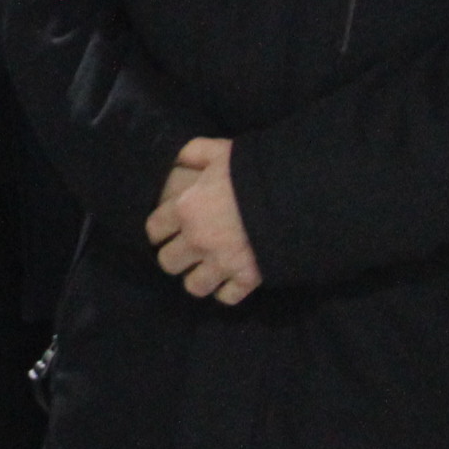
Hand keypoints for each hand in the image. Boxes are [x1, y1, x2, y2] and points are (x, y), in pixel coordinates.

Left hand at [143, 137, 259, 304]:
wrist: (295, 194)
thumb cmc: (252, 170)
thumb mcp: (219, 151)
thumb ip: (192, 153)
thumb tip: (176, 159)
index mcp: (185, 209)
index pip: (153, 231)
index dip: (159, 231)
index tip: (166, 231)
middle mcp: (197, 240)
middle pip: (168, 262)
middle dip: (175, 256)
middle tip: (186, 250)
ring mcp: (221, 263)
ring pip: (194, 286)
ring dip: (199, 278)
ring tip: (207, 268)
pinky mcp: (247, 278)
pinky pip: (227, 297)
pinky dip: (228, 291)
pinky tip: (230, 280)